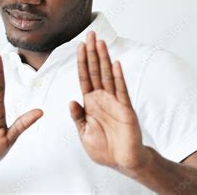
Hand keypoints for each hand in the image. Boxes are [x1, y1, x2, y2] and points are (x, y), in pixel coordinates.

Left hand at [69, 31, 150, 176]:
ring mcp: (114, 101)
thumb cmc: (103, 148)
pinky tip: (115, 64)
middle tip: (91, 34)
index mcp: (90, 102)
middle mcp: (102, 98)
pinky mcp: (125, 109)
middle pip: (95, 70)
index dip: (82, 61)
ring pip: (107, 75)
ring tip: (101, 42)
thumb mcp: (84, 133)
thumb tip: (71, 101)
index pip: (84, 77)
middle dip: (93, 52)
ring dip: (104, 59)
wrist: (122, 161)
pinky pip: (121, 90)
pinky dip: (118, 77)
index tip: (79, 46)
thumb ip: (78, 116)